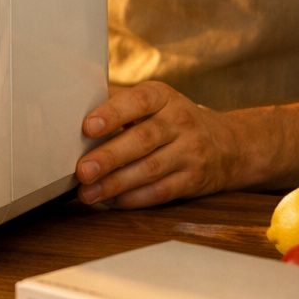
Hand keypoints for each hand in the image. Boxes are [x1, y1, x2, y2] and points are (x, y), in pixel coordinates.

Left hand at [75, 81, 239, 208]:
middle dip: (109, 157)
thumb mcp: (155, 102)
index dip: (112, 114)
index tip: (87, 126)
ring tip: (88, 192)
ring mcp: (190, 152)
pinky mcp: (193, 180)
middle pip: (142, 140)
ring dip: (115, 184)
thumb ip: (119, 106)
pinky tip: (111, 201)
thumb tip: (70, 115)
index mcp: (163, 97)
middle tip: (82, 170)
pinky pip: (160, 192)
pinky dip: (133, 199)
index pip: (138, 102)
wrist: (228, 144)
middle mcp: (180, 122)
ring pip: (150, 170)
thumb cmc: (173, 120)